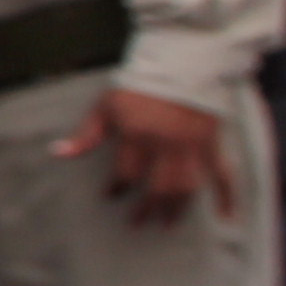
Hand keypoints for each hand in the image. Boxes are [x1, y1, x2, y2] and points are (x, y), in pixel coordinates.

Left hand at [57, 83, 237, 228]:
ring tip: (168, 223)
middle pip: (157, 188)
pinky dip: (227, 196)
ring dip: (177, 209)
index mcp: (138, 135)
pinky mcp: (213, 144)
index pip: (126, 173)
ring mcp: (192, 147)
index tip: (111, 196)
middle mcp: (166, 145)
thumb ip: (86, 133)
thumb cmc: (139, 85)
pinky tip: (226, 217)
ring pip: (186, 187)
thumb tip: (58, 153)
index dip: (117, 187)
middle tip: (137, 223)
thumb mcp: (107, 105)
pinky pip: (224, 174)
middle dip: (146, 208)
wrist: (182, 62)